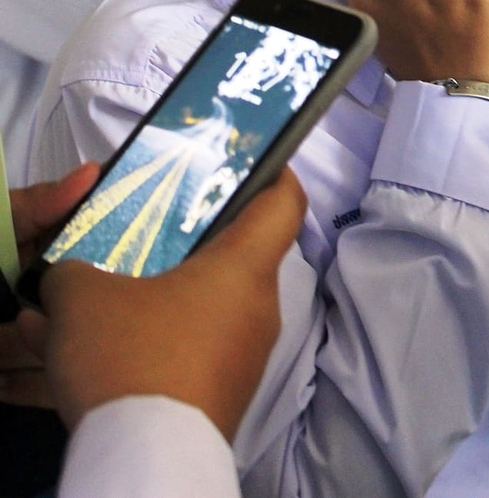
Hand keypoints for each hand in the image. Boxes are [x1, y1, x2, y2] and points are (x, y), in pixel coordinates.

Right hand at [18, 168, 305, 439]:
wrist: (144, 462)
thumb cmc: (132, 354)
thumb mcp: (82, 297)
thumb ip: (75, 273)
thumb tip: (70, 280)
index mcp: (243, 268)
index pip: (285, 204)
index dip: (274, 173)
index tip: (252, 160)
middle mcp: (257, 310)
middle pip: (236, 258)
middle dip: (191, 243)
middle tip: (147, 230)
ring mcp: (244, 359)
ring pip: (206, 309)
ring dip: (160, 299)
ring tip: (101, 297)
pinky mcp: (221, 398)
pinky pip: (192, 352)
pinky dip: (154, 343)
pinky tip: (101, 350)